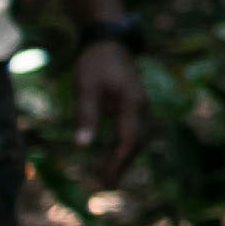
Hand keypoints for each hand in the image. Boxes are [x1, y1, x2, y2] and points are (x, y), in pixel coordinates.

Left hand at [70, 36, 145, 189]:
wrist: (108, 40)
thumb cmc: (95, 63)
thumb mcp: (86, 89)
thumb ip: (86, 117)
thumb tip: (83, 146)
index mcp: (133, 105)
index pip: (129, 140)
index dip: (118, 162)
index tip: (105, 179)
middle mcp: (141, 108)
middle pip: (135, 143)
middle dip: (121, 165)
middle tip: (103, 184)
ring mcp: (140, 106)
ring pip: (135, 138)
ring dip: (122, 157)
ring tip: (105, 175)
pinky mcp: (133, 104)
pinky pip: (131, 131)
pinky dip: (121, 145)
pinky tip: (108, 153)